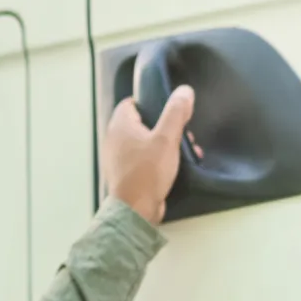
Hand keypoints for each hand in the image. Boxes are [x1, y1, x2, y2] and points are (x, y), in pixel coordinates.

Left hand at [101, 85, 195, 224]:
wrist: (136, 209)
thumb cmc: (148, 171)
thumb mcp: (167, 138)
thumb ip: (175, 112)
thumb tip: (183, 91)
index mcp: (119, 126)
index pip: (131, 103)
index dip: (151, 101)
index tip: (169, 108)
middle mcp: (114, 140)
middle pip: (142, 122)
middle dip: (165, 125)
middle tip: (182, 132)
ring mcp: (118, 158)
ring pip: (145, 141)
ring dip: (166, 143)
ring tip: (186, 148)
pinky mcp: (125, 173)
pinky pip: (144, 158)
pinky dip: (159, 158)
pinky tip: (177, 164)